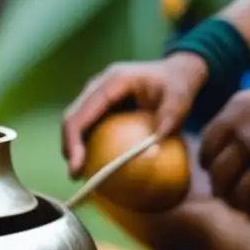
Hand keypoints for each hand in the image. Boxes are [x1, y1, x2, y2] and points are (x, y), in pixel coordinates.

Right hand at [62, 53, 208, 175]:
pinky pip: (87, 127)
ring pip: (75, 124)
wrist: (176, 73)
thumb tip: (153, 150)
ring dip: (75, 149)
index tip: (77, 167)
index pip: (79, 114)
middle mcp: (97, 87)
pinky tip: (94, 166)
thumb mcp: (180, 98)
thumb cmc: (177, 85)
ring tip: (83, 175)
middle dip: (69, 149)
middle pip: (71, 119)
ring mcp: (96, 97)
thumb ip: (169, 119)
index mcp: (110, 82)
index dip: (73, 142)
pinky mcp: (100, 107)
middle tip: (77, 176)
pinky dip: (86, 146)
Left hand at [199, 68, 249, 218]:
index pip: (206, 148)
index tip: (215, 170)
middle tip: (228, 192)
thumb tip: (214, 155)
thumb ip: (232, 123)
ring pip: (232, 190)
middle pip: (217, 172)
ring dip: (236, 200)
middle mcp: (241, 132)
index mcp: (233, 113)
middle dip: (220, 185)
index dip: (209, 162)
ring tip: (244, 203)